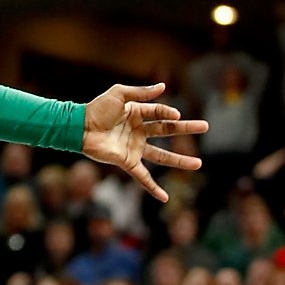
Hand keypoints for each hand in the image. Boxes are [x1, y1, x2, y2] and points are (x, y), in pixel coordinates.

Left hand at [82, 81, 208, 202]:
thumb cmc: (96, 109)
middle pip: (168, 131)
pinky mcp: (127, 162)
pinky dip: (153, 188)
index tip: (177, 114)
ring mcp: (135, 148)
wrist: (79, 127)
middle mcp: (139, 132)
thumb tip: (164, 87)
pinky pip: (143, 177)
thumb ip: (141, 93)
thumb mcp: (119, 94)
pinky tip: (164, 198)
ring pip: (162, 156)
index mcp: (138, 114)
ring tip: (198, 164)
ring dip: (180, 161)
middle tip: (205, 126)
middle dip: (186, 129)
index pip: (160, 113)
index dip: (169, 113)